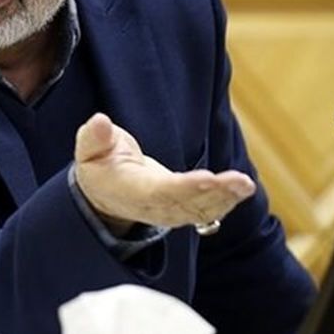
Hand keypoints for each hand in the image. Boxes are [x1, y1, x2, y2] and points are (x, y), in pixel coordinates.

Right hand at [73, 112, 254, 232]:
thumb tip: (100, 122)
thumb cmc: (100, 167)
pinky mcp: (182, 208)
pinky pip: (206, 210)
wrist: (105, 194)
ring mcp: (170, 211)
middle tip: (239, 182)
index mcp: (131, 191)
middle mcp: (153, 206)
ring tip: (245, 185)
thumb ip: (94, 138)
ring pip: (200, 209)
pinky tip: (243, 188)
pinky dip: (226, 200)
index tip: (206, 179)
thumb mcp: (88, 150)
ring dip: (226, 198)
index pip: (160, 192)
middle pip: (187, 203)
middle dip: (215, 193)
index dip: (184, 188)